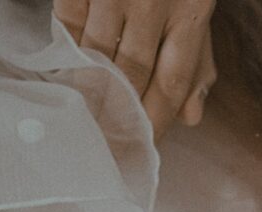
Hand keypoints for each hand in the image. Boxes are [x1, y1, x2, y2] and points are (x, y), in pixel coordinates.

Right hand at [54, 0, 217, 138]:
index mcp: (192, 13)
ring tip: (82, 120)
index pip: (174, 80)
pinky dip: (66, 50)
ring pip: (98, 52)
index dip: (158, 119)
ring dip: (89, 90)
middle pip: (134, 72)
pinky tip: (63, 74)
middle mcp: (155, 2)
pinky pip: (68, 23)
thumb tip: (191, 116)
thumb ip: (197, 62)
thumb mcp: (196, 10)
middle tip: (105, 144)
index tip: (145, 147)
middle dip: (119, 113)